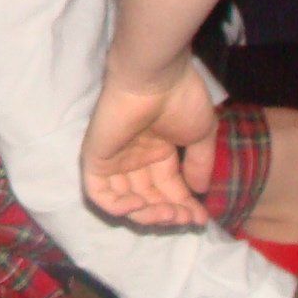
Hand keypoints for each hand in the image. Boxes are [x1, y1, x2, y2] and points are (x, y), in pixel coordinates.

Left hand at [80, 58, 219, 229]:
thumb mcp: (200, 135)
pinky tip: (141, 204)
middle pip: (148, 198)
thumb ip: (199, 164)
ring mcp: (113, 158)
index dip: (184, 207)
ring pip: (125, 201)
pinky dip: (118, 207)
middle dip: (169, 214)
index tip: (202, 219)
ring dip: (149, 215)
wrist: (156, 77)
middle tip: (187, 218)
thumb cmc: (181, 99)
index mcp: (157, 150)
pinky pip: (99, 193)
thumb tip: (199, 191)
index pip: (167, 188)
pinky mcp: (95, 157)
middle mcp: (134, 157)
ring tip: (170, 213)